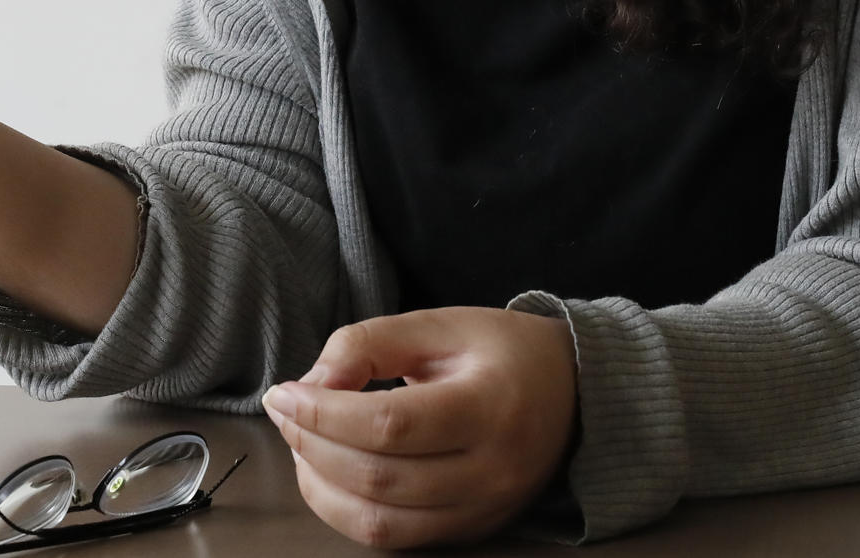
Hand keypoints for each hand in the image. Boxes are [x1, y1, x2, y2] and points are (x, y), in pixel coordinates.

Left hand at [260, 306, 579, 549]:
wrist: (575, 394)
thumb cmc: (502, 351)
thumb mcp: (440, 324)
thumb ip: (370, 343)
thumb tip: (309, 385)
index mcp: (490, 406)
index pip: (389, 425)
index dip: (325, 414)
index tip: (285, 392)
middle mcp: (492, 471)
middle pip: (378, 478)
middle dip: (313, 445)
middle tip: (285, 411)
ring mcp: (484, 510)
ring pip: (380, 522)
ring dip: (321, 485)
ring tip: (302, 441)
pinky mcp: (472, 530)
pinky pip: (396, 538)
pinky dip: (347, 510)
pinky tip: (329, 472)